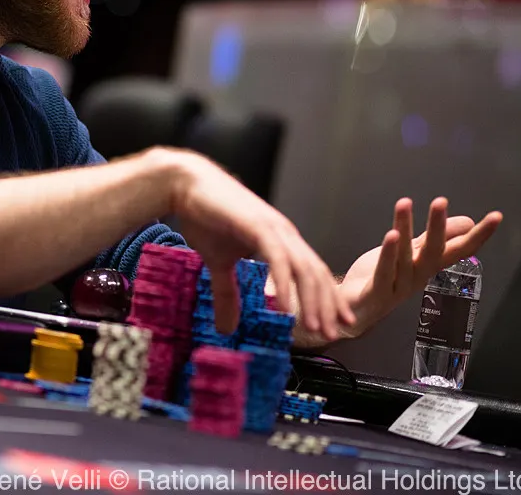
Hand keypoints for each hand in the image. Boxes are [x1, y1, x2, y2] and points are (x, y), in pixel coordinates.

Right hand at [164, 149, 354, 339]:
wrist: (186, 185)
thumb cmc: (203, 217)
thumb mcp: (217, 264)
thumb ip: (227, 294)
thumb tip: (226, 328)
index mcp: (281, 240)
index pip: (312, 273)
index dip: (326, 299)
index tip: (334, 325)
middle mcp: (284, 234)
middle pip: (315, 274)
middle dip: (327, 306)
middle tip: (333, 334)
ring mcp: (273, 229)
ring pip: (303, 269)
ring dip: (312, 300)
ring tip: (316, 327)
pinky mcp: (258, 226)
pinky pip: (278, 259)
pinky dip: (285, 284)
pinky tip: (286, 308)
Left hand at [322, 197, 500, 344]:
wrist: (354, 310)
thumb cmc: (381, 279)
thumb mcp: (410, 255)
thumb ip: (434, 239)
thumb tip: (466, 222)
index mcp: (427, 266)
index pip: (459, 250)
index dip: (478, 235)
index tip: (496, 217)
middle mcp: (418, 277)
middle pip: (434, 252)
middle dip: (438, 226)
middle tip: (441, 201)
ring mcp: (399, 287)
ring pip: (406, 257)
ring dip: (404, 229)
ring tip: (405, 204)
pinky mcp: (377, 294)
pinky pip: (385, 272)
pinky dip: (388, 254)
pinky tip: (391, 234)